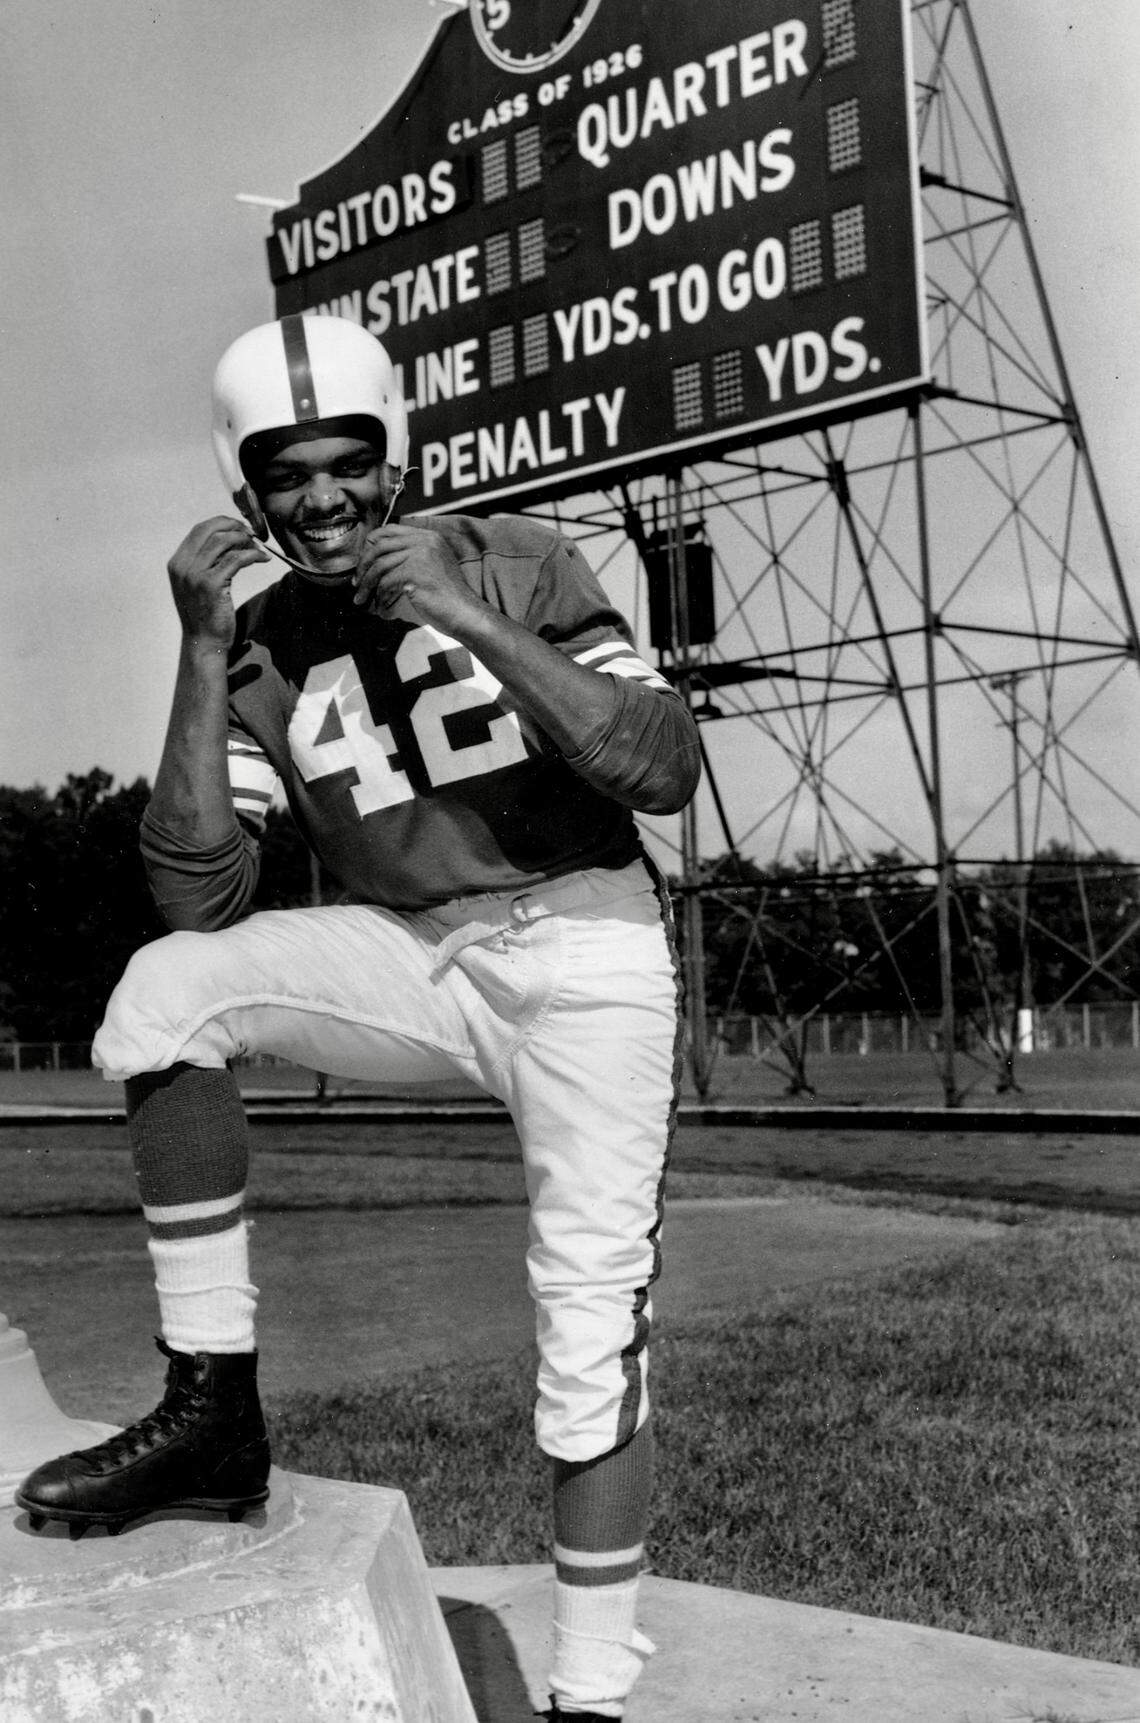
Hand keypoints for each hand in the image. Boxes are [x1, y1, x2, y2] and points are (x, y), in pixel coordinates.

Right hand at [166, 517, 270, 648]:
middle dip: (234, 526)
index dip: (222, 523)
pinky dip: (252, 555)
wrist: (204, 643)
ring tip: (258, 547)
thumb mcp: (198, 584)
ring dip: (245, 540)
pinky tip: (263, 558)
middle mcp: (182, 565)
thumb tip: (230, 539)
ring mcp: (194, 574)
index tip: (240, 527)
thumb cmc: (205, 615)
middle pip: (210, 529)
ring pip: (223, 540)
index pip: (199, 529)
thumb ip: (206, 562)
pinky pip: (236, 559)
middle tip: (252, 534)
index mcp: (177, 563)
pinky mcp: (211, 584)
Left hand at [352, 524, 483, 633]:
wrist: (465, 613)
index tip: (363, 563)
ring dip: (367, 584)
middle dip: (363, 566)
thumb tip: (377, 560)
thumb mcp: (432, 567)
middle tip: (357, 582)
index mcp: (429, 536)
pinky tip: (380, 606)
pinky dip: (379, 596)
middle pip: (380, 546)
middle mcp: (425, 541)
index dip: (371, 545)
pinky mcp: (415, 572)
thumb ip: (412, 556)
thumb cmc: (447, 596)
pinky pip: (386, 581)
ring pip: (380, 565)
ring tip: (362, 598)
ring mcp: (421, 555)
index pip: (389, 530)